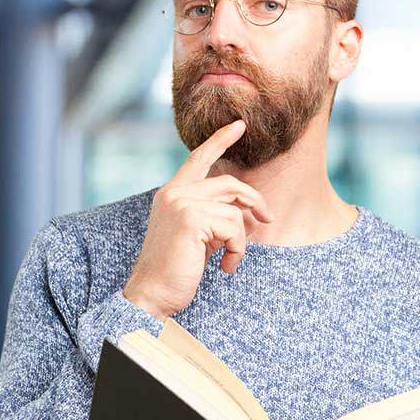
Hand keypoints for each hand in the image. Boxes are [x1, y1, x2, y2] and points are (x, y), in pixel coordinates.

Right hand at [124, 119, 273, 317]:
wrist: (153, 294)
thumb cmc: (175, 271)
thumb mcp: (197, 236)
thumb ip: (213, 216)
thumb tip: (247, 212)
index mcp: (171, 194)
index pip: (198, 158)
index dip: (220, 140)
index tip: (239, 125)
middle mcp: (174, 193)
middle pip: (229, 184)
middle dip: (254, 201)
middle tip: (267, 220)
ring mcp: (181, 203)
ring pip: (234, 210)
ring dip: (240, 240)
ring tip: (229, 260)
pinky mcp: (191, 218)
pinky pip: (233, 227)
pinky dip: (237, 250)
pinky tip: (225, 267)